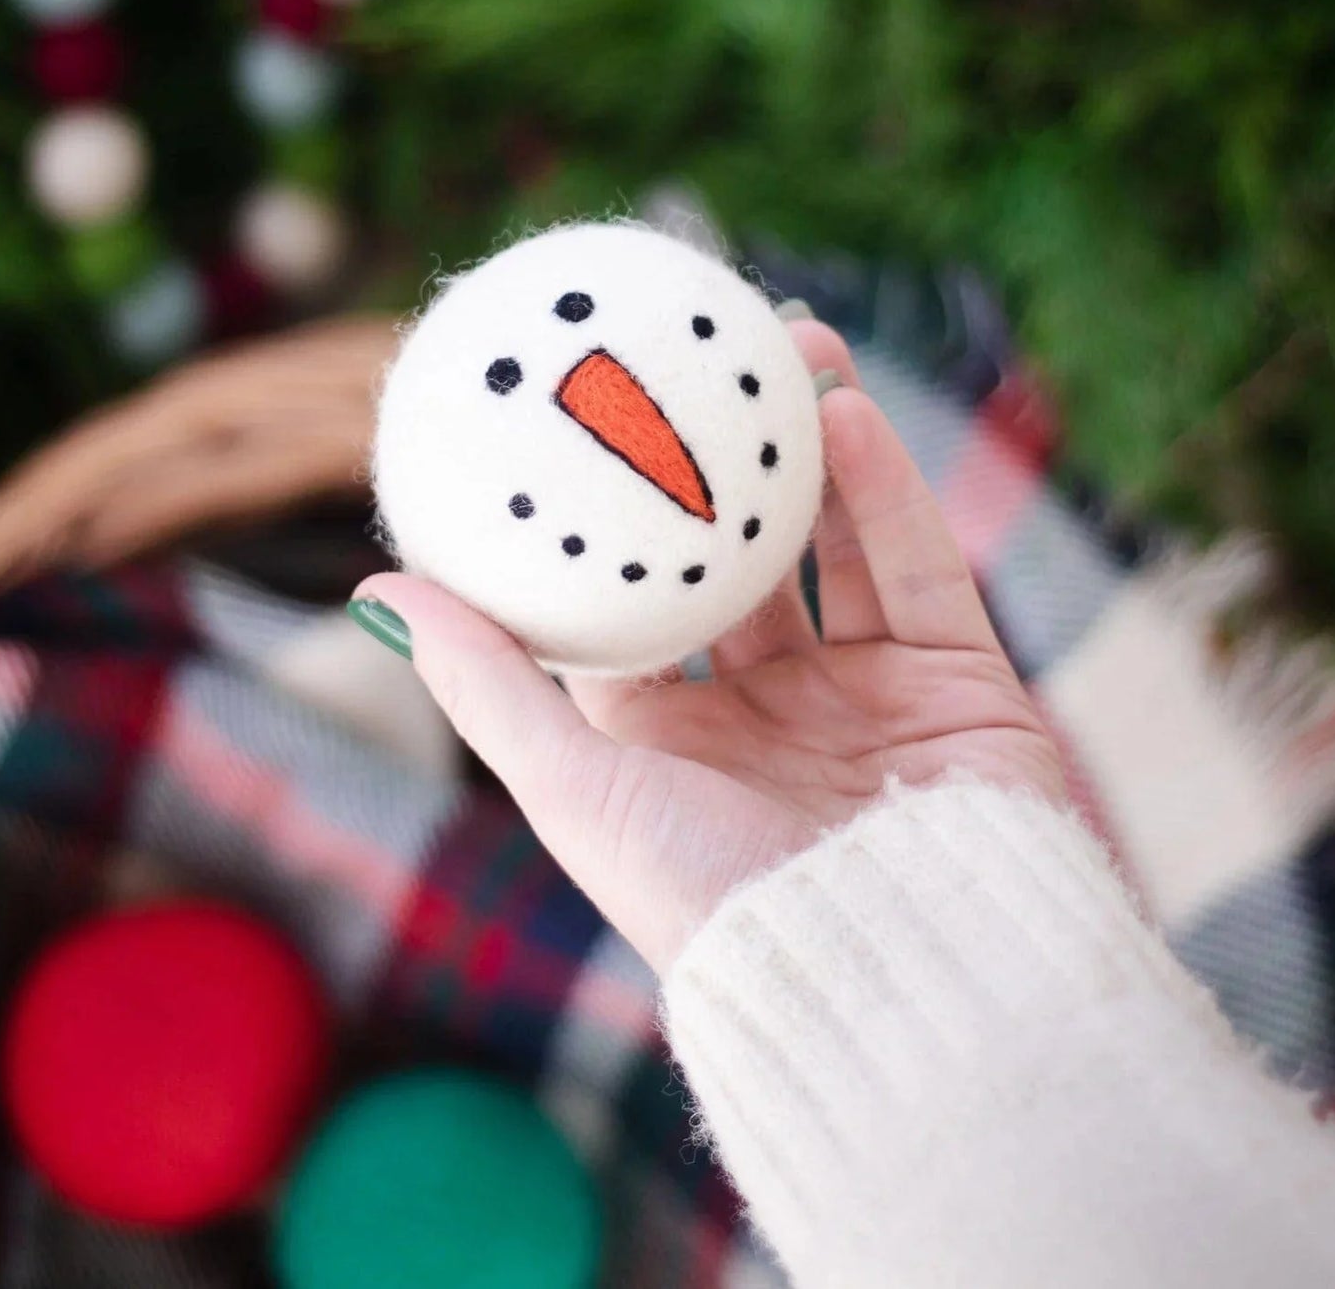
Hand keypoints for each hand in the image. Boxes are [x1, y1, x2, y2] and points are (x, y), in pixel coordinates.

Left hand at [354, 320, 1062, 971]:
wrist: (895, 985)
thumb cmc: (710, 899)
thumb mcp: (576, 784)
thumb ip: (488, 683)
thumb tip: (378, 589)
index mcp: (668, 736)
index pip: (628, 601)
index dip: (603, 514)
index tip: (583, 424)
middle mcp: (764, 711)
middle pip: (737, 557)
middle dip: (720, 463)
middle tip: (697, 362)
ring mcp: (863, 694)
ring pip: (835, 546)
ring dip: (810, 451)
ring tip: (786, 350)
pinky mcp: (957, 683)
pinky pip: (919, 567)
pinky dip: (887, 491)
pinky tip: (847, 413)